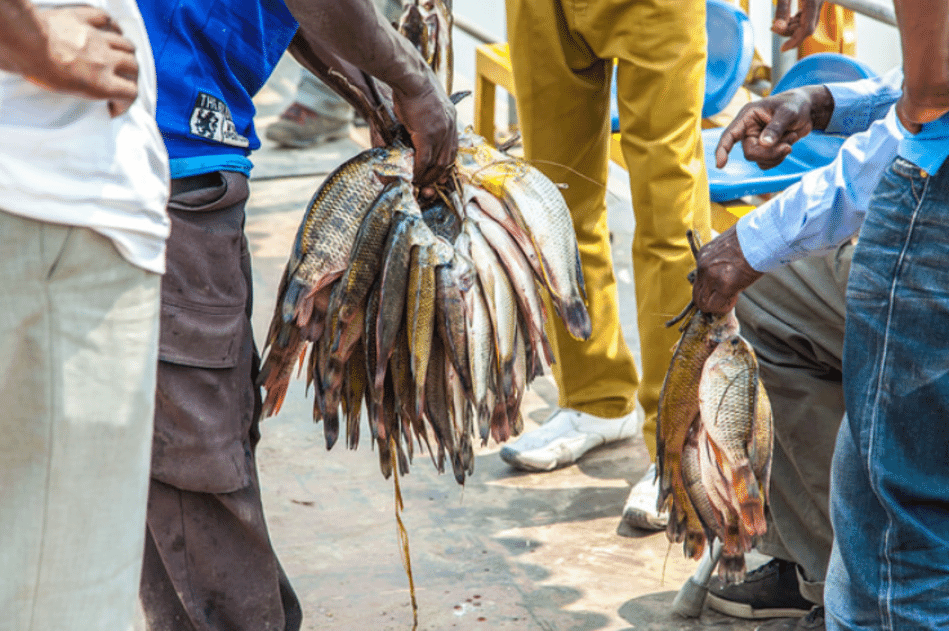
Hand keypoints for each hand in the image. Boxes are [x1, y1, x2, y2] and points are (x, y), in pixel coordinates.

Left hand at [22, 7, 138, 116]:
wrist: (25, 42)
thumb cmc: (38, 70)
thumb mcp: (66, 92)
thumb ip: (86, 90)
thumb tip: (89, 88)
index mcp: (102, 84)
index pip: (131, 93)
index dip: (127, 101)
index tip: (116, 106)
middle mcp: (106, 60)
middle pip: (133, 66)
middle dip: (131, 75)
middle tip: (123, 79)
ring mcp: (96, 37)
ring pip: (125, 43)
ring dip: (126, 51)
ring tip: (121, 56)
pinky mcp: (82, 19)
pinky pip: (105, 19)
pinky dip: (111, 25)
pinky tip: (110, 29)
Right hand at [391, 80, 456, 187]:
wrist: (411, 77)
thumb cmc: (412, 85)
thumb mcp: (426, 104)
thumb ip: (425, 118)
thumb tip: (414, 128)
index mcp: (450, 119)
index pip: (453, 148)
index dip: (446, 164)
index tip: (440, 174)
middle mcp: (449, 128)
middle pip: (448, 160)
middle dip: (438, 176)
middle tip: (429, 184)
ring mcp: (440, 133)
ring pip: (437, 164)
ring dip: (428, 176)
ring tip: (419, 182)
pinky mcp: (428, 136)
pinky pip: (424, 160)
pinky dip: (419, 171)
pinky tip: (413, 175)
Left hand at [692, 226, 762, 314]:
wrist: (762, 236)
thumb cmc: (750, 240)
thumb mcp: (727, 249)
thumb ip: (719, 263)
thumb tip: (722, 276)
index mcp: (703, 256)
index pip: (698, 281)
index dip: (709, 290)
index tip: (720, 290)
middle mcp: (703, 267)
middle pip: (697, 295)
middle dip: (709, 302)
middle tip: (723, 301)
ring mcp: (712, 277)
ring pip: (703, 303)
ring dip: (716, 307)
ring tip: (730, 299)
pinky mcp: (725, 285)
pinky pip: (717, 305)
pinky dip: (725, 307)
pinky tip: (735, 298)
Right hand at [715, 85, 832, 168]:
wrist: (806, 110)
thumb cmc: (795, 104)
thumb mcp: (788, 112)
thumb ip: (776, 127)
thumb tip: (764, 143)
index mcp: (747, 117)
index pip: (729, 135)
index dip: (723, 149)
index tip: (720, 165)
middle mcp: (748, 130)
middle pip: (750, 153)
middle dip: (770, 153)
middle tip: (788, 147)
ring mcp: (756, 141)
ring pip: (759, 160)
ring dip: (778, 154)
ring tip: (791, 138)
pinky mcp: (764, 150)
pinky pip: (766, 163)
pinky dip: (779, 158)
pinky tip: (788, 145)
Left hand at [772, 0, 823, 51]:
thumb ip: (782, 9)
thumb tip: (777, 28)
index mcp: (813, 1)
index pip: (807, 29)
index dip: (794, 41)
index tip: (782, 49)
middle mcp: (819, 3)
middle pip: (806, 28)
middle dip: (789, 32)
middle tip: (772, 28)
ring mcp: (818, 3)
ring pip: (806, 23)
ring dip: (790, 27)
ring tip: (775, 22)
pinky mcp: (814, 1)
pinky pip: (805, 17)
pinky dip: (794, 21)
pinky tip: (784, 19)